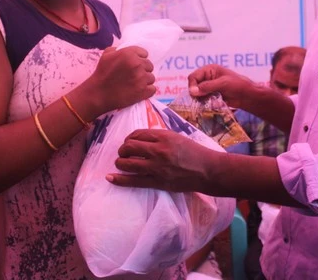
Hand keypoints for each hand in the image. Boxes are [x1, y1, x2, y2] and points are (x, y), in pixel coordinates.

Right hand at [89, 46, 155, 112]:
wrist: (98, 94)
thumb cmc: (101, 73)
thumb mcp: (107, 55)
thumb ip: (118, 49)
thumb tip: (127, 50)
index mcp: (130, 54)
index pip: (145, 54)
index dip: (139, 59)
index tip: (134, 65)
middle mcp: (138, 64)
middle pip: (150, 65)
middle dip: (143, 70)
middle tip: (134, 76)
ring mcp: (142, 78)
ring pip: (151, 78)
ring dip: (145, 81)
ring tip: (135, 84)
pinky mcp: (143, 91)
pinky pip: (152, 89)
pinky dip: (147, 91)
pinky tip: (139, 92)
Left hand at [106, 129, 221, 192]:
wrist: (206, 170)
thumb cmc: (194, 151)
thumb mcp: (177, 137)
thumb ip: (159, 137)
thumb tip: (141, 138)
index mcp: (163, 136)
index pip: (137, 134)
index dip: (129, 138)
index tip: (129, 142)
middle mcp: (158, 150)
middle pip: (129, 147)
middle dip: (123, 150)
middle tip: (123, 153)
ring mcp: (156, 167)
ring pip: (128, 163)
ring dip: (120, 162)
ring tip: (121, 163)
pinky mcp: (157, 182)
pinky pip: (133, 181)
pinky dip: (119, 179)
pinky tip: (110, 177)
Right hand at [188, 65, 255, 108]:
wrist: (247, 96)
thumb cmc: (238, 85)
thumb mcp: (223, 83)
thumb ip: (207, 86)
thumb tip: (192, 91)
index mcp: (209, 70)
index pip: (193, 76)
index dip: (192, 85)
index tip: (194, 94)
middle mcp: (207, 78)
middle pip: (193, 86)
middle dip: (196, 94)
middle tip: (201, 100)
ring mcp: (208, 88)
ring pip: (197, 95)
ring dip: (200, 100)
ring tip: (208, 103)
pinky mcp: (211, 97)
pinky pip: (202, 101)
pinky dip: (205, 104)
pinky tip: (211, 105)